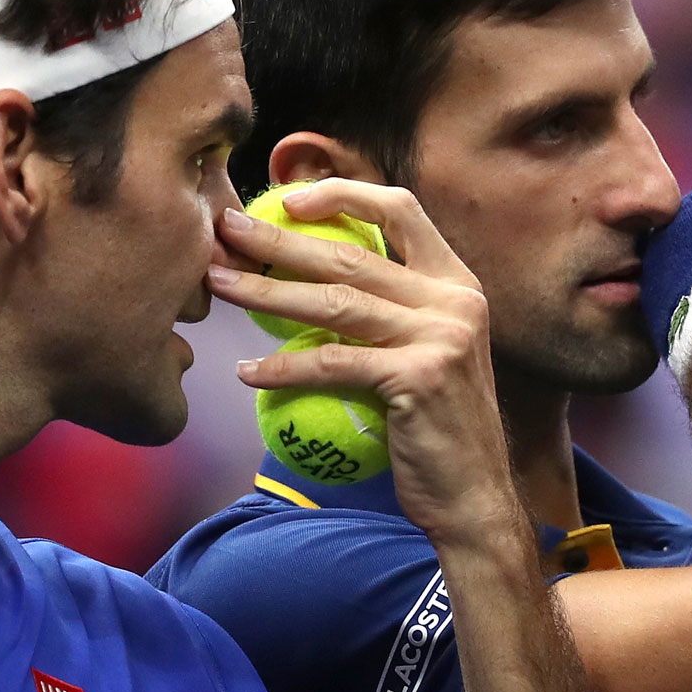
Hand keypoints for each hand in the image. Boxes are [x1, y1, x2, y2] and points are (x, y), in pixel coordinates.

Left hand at [208, 179, 515, 543]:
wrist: (472, 497)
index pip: (400, 209)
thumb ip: (389, 312)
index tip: (288, 198)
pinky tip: (247, 371)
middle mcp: (454, 300)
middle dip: (279, 239)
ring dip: (266, 293)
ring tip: (219, 285)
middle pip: (350, 255)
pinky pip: (332, 364)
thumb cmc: (433, 429)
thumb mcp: (424, 354)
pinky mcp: (419, 378)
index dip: (343, 193)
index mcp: (455, 282)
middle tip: (226, 231)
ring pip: (334, 303)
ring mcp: (440, 337)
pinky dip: (283, 366)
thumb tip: (309, 279)